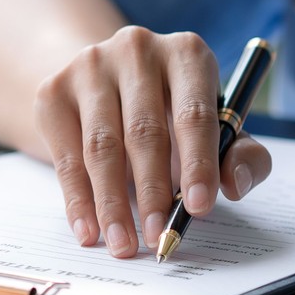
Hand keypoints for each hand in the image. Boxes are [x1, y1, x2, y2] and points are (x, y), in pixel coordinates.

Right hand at [35, 27, 271, 257]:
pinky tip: (89, 230)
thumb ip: (240, 155)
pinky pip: (67, 156)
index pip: (195, 114)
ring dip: (112, 204)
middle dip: (153, 193)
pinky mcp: (54, 91)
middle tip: (160, 238)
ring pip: (101, 147)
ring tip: (124, 245)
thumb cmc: (173, 113)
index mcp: (187, 54)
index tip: (198, 209)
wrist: (106, 85)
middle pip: (144, 132)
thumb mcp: (216, 128)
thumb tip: (235, 184)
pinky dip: (78, 200)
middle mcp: (136, 49)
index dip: (198, 165)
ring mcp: (89, 67)